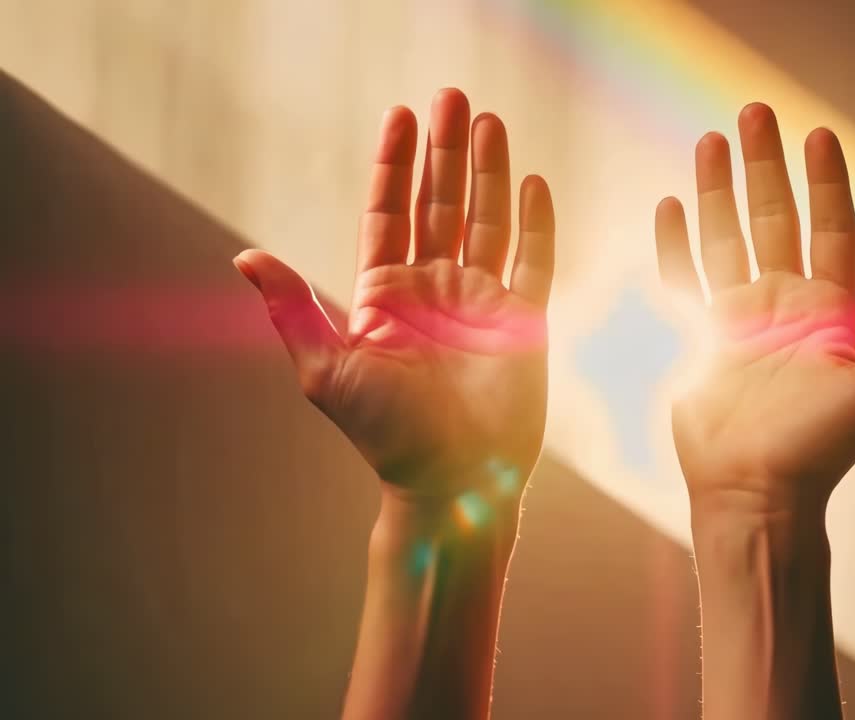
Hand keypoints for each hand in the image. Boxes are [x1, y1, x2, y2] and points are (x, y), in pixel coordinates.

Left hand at [235, 89, 553, 508]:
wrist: (452, 482)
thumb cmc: (386, 435)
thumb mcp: (327, 370)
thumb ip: (293, 308)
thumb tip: (244, 256)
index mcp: (387, 295)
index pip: (390, 212)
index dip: (395, 164)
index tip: (401, 116)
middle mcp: (435, 289)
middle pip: (441, 203)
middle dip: (445, 151)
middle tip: (450, 97)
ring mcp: (482, 301)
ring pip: (488, 220)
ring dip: (488, 172)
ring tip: (488, 122)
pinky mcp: (525, 321)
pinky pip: (535, 261)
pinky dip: (536, 223)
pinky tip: (533, 184)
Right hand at [655, 102, 854, 516]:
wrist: (756, 494)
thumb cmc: (820, 450)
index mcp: (830, 312)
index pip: (831, 229)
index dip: (827, 182)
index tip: (818, 134)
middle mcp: (785, 306)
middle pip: (773, 220)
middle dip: (765, 167)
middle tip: (755, 113)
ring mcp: (740, 320)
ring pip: (726, 238)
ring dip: (718, 190)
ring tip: (710, 141)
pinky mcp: (701, 340)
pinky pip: (686, 280)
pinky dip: (676, 244)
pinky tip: (671, 205)